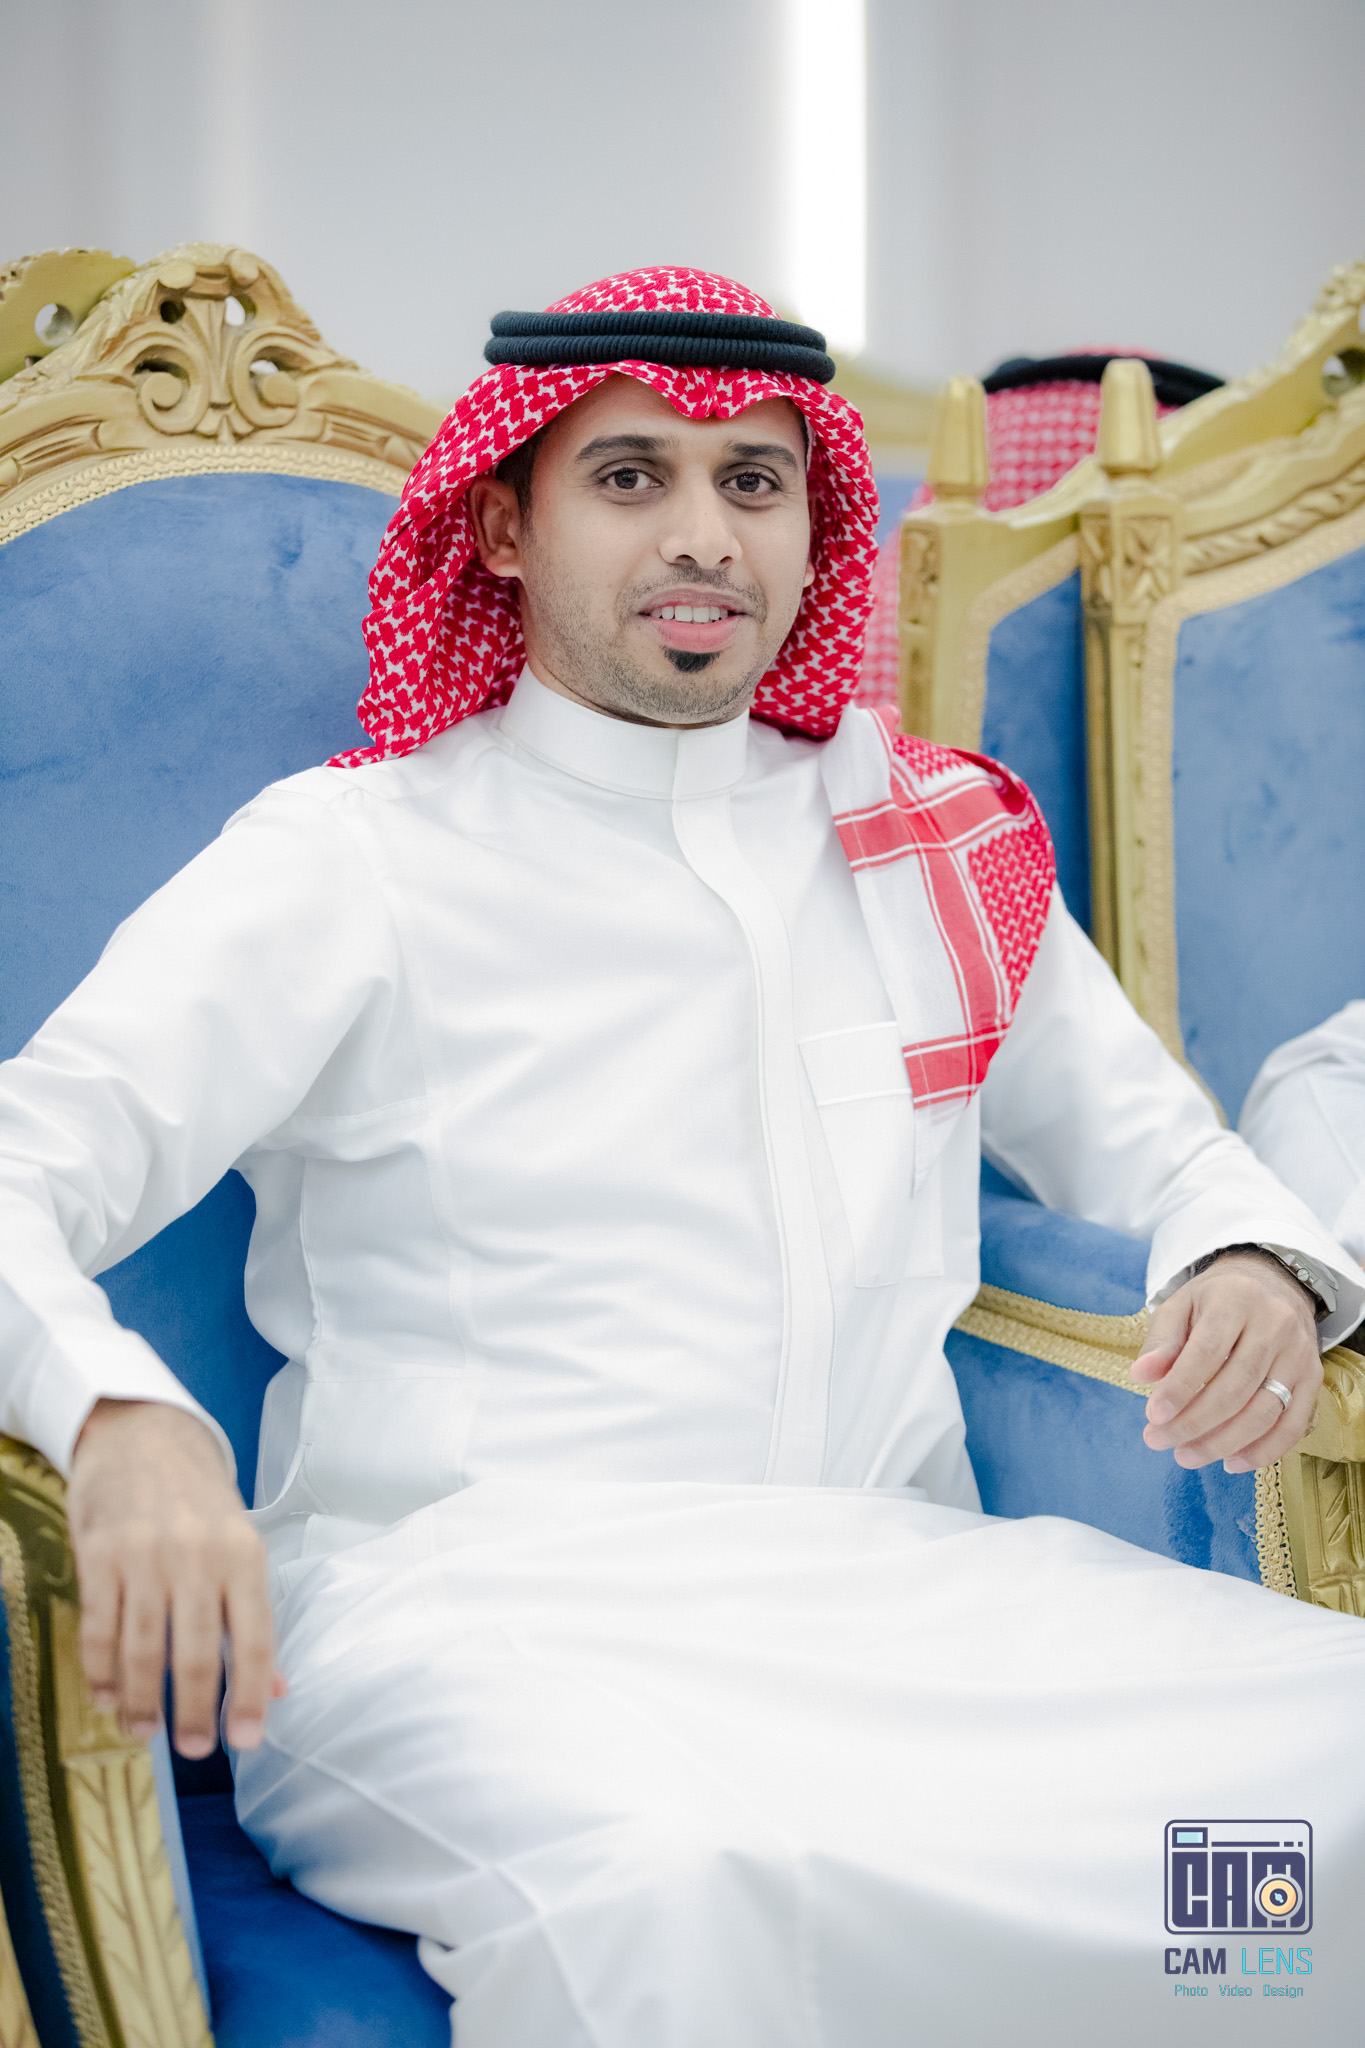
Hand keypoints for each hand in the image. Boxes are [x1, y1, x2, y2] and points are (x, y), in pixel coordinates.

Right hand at [67, 1399, 283, 1756]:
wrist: (144, 1434)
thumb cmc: (199, 1500)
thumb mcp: (239, 1545)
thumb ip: (251, 1618)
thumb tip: (278, 1688)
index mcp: (244, 1555)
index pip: (255, 1637)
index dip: (251, 1694)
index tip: (247, 1740)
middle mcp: (198, 1556)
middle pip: (196, 1651)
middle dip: (196, 1710)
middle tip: (195, 1749)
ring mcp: (145, 1555)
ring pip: (144, 1647)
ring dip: (144, 1700)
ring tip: (146, 1731)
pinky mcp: (99, 1554)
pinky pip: (99, 1627)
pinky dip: (103, 1671)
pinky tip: (109, 1696)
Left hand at [1131, 1251, 1321, 1472]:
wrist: (1271, 1285)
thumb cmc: (1215, 1301)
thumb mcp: (1181, 1305)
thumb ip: (1162, 1340)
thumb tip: (1141, 1374)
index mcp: (1236, 1301)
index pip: (1208, 1351)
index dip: (1180, 1388)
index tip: (1153, 1416)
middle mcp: (1275, 1326)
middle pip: (1236, 1387)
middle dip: (1195, 1423)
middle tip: (1159, 1441)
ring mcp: (1299, 1354)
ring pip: (1265, 1411)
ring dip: (1223, 1442)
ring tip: (1186, 1455)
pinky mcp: (1313, 1378)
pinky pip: (1293, 1424)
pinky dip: (1264, 1450)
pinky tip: (1232, 1462)